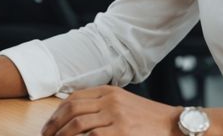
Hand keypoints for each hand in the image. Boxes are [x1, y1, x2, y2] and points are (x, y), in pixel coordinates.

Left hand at [41, 85, 180, 135]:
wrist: (173, 125)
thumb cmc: (148, 117)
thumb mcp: (123, 103)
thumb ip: (102, 105)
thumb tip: (75, 114)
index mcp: (108, 91)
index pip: (73, 98)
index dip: (57, 112)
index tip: (49, 125)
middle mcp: (110, 100)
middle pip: (71, 110)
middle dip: (54, 124)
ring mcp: (116, 116)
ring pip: (77, 124)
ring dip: (62, 135)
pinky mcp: (121, 132)